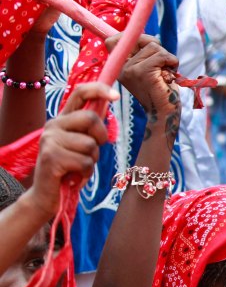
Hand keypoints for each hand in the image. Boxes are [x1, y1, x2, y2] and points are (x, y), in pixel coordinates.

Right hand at [26, 83, 114, 217]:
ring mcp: (50, 140)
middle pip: (91, 118)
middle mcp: (53, 125)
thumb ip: (90, 129)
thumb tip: (107, 105)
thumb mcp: (81, 146)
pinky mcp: (51, 157)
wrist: (47, 196)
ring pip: (90, 144)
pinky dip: (86, 173)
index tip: (117, 95)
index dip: (99, 90)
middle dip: (100, 138)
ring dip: (92, 160)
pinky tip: (74, 177)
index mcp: (62, 120)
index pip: (79, 94)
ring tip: (78, 168)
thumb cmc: (70, 170)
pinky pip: (85, 162)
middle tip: (90, 153)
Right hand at [111, 35, 181, 126]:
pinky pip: (162, 55)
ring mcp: (130, 69)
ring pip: (154, 46)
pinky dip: (172, 62)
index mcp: (119, 66)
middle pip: (140, 39)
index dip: (134, 37)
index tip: (149, 46)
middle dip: (157, 47)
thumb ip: (142, 53)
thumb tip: (150, 38)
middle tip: (162, 63)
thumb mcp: (146, 68)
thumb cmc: (159, 89)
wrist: (164, 113)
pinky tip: (170, 75)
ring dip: (166, 57)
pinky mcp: (143, 72)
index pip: (114, 40)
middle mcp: (121, 66)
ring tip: (165, 73)